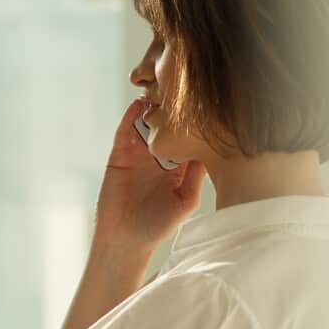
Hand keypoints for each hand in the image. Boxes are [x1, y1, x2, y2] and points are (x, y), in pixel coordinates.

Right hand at [93, 98, 207, 254]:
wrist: (125, 240)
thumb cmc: (158, 226)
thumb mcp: (186, 200)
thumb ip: (196, 176)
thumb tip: (209, 151)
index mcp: (177, 166)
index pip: (187, 137)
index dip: (194, 122)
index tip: (204, 105)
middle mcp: (158, 156)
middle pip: (166, 126)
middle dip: (173, 109)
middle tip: (182, 89)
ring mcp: (138, 154)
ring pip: (146, 124)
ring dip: (152, 108)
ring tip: (161, 90)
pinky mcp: (120, 155)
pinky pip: (124, 132)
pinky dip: (130, 118)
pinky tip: (138, 106)